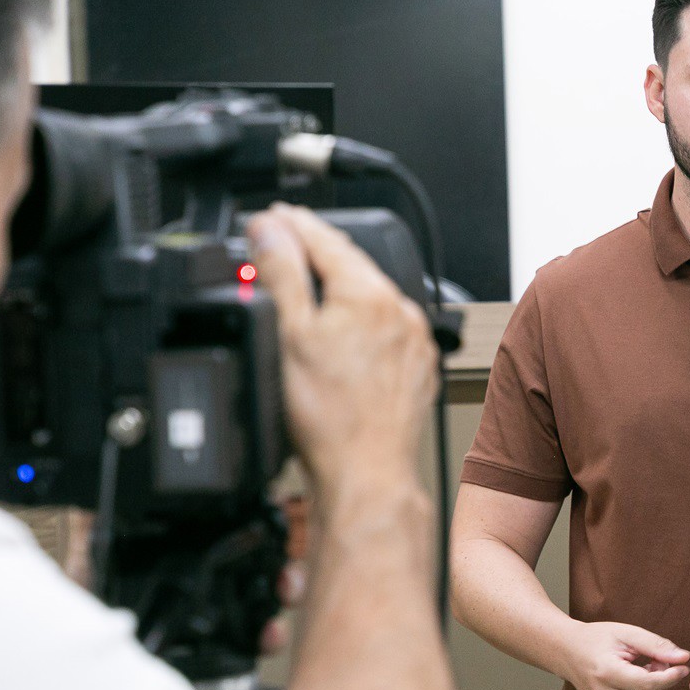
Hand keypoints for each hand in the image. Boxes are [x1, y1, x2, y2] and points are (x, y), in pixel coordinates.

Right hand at [247, 204, 436, 492]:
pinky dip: (363, 321)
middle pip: (353, 264)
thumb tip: (269, 229)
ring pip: (372, 296)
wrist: (366, 474)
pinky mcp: (419, 367)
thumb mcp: (289, 336)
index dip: (293, 223)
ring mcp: (415, 340)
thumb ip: (281, 274)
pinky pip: (387, 329)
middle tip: (284, 240)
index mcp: (370, 294)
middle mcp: (402, 310)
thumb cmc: (330, 419)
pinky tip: (343, 334)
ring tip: (309, 284)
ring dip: (342, 286)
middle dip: (317, 251)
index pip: (326, 238)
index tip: (272, 214)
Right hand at [560, 621, 689, 689]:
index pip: (649, 684)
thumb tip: (684, 657)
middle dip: (664, 679)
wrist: (567, 652)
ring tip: (643, 668)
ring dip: (655, 688)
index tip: (683, 664)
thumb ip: (656, 645)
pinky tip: (635, 681)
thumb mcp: (626, 633)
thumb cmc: (596, 638)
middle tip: (657, 660)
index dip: (671, 675)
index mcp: (607, 673)